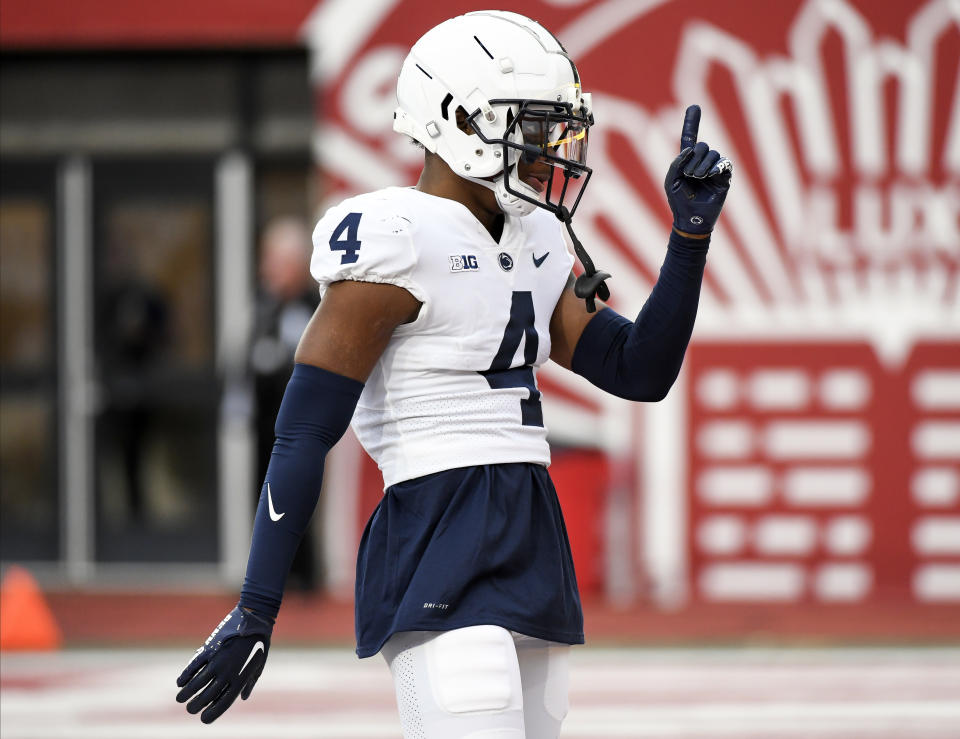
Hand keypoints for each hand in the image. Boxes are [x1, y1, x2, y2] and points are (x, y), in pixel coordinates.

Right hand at [176, 605, 273, 722]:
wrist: (255, 620)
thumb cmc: (259, 644)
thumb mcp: (259, 666)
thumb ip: (249, 683)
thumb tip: (243, 697)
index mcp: (240, 678)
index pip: (223, 702)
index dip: (212, 713)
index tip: (203, 719)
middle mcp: (228, 672)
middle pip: (207, 695)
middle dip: (195, 705)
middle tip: (189, 708)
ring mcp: (218, 660)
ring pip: (197, 682)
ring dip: (187, 693)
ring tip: (180, 699)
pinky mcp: (210, 648)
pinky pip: (194, 665)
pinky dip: (186, 675)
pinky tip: (180, 682)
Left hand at [664, 105, 731, 234]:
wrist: (691, 220)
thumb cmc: (678, 202)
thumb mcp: (670, 181)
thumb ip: (676, 163)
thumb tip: (690, 148)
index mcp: (687, 161)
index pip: (690, 138)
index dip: (691, 122)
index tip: (695, 107)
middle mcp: (701, 162)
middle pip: (703, 146)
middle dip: (695, 158)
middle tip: (690, 174)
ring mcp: (714, 169)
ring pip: (713, 154)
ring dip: (703, 165)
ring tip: (698, 178)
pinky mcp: (724, 177)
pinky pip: (724, 163)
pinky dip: (717, 166)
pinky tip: (711, 174)